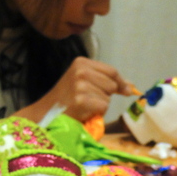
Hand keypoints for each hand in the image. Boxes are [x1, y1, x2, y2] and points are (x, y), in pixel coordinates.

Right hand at [19, 57, 134, 123]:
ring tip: (84, 105)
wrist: (47, 112)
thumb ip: (105, 81)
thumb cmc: (67, 99)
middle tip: (90, 100)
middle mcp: (81, 70)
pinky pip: (103, 107)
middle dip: (106, 95)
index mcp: (82, 62)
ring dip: (100, 105)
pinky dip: (97, 113)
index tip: (126, 90)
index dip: (121, 82)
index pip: (111, 71)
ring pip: (108, 97)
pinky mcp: (81, 100)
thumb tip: (130, 87)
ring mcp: (81, 85)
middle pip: (112, 84)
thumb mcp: (84, 82)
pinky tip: (84, 111)